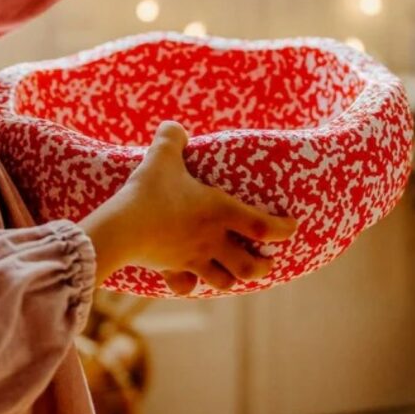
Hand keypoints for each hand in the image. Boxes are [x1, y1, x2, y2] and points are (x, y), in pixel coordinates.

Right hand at [81, 121, 296, 292]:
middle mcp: (213, 239)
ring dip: (233, 278)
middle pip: (250, 266)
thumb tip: (174, 127)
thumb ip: (172, 137)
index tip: (292, 227)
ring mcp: (193, 258)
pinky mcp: (171, 270)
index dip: (283, 229)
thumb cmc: (149, 191)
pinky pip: (186, 286)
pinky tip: (190, 279)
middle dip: (263, 267)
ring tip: (235, 273)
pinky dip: (191, 285)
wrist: (122, 229)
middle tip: (268, 261)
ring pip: (224, 281)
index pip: (264, 227)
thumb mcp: (162, 155)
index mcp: (220, 211)